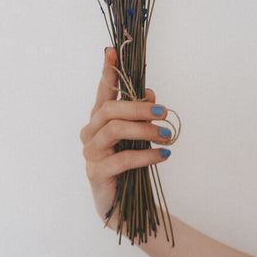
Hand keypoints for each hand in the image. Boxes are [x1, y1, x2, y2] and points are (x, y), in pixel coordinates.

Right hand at [79, 49, 173, 225]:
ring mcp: (91, 152)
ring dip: (144, 130)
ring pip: (114, 130)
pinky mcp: (97, 173)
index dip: (107, 70)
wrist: (127, 205)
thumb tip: (150, 96)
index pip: (103, 90)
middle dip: (138, 107)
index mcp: (100, 119)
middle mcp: (90, 132)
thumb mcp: (140, 135)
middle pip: (110, 109)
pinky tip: (163, 156)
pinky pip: (121, 159)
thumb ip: (142, 113)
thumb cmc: (132, 166)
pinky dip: (145, 155)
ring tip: (166, 136)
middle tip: (163, 112)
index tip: (112, 51)